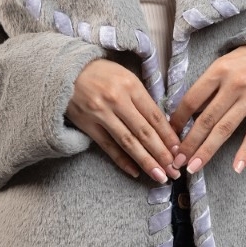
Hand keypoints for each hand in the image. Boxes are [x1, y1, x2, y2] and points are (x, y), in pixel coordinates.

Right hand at [66, 58, 183, 183]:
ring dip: (146, 161)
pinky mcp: (87, 125)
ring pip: (128, 142)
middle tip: (175, 171)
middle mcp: (117, 100)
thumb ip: (142, 98)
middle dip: (162, 154)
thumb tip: (162, 124)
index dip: (169, 136)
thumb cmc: (101, 73)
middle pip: (144, 132)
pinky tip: (135, 172)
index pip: (155, 116)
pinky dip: (122, 161)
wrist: (65, 71)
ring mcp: (101, 114)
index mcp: (130, 86)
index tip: (180, 151)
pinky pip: (108, 147)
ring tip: (160, 175)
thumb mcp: (125, 76)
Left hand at [168, 45, 245, 175]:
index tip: (169, 136)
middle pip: (206, 119)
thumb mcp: (220, 65)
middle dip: (189, 142)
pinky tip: (236, 168)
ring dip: (207, 150)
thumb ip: (206, 88)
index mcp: (218, 71)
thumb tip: (186, 116)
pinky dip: (245, 152)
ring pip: (225, 129)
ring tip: (194, 167)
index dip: (178, 120)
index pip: (192, 100)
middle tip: (176, 160)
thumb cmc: (242, 61)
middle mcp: (234, 85)